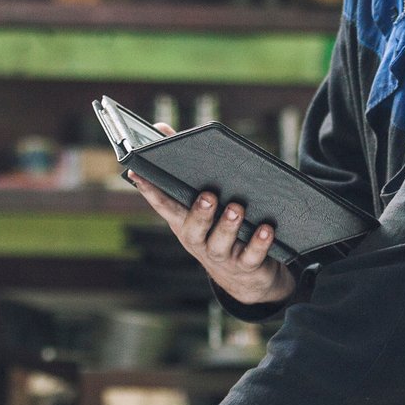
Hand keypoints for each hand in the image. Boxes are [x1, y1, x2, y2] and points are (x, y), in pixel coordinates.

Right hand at [130, 171, 294, 305]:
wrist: (244, 276)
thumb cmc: (217, 225)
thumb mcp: (199, 200)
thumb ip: (183, 166)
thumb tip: (160, 128)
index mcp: (184, 222)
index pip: (163, 205)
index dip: (149, 190)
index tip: (138, 171)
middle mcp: (198, 240)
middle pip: (194, 228)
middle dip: (200, 212)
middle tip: (208, 195)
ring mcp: (222, 255)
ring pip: (222, 242)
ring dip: (228, 225)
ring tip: (236, 208)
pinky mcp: (246, 265)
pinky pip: (252, 255)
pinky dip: (259, 242)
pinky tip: (266, 228)